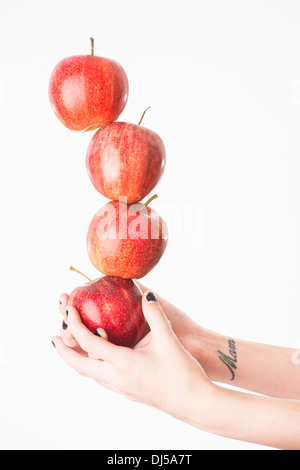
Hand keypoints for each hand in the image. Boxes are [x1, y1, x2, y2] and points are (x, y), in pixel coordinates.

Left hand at [53, 290, 212, 419]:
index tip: (68, 311)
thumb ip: (155, 314)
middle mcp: (117, 379)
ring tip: (70, 347)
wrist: (195, 403)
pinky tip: (98, 359)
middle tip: (54, 336)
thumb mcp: (167, 340)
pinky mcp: (128, 392)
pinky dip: (91, 366)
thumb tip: (146, 294)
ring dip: (76, 359)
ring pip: (89, 374)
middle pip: (79, 365)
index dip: (75, 326)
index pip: (89, 344)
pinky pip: (101, 378)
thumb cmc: (183, 373)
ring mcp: (121, 388)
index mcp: (123, 364)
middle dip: (63, 351)